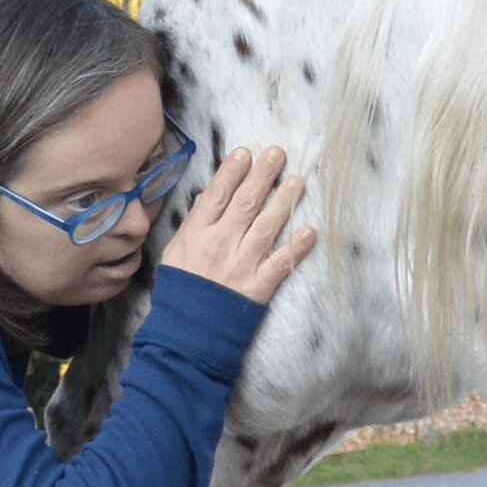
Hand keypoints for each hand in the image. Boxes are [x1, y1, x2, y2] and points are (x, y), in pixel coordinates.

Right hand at [161, 146, 315, 303]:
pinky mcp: (258, 287)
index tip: (245, 152)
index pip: (217, 196)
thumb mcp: (175, 253)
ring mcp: (241, 266)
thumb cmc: (181, 291)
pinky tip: (310, 231)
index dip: (232, 172)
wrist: (185, 335)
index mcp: (197, 235)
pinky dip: (296, 248)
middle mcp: (221, 245)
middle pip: (245, 203)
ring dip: (284, 202)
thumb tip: (210, 196)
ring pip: (266, 227)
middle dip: (263, 175)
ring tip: (297, 181)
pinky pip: (280, 263)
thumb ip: (194, 224)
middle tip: (277, 153)